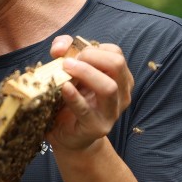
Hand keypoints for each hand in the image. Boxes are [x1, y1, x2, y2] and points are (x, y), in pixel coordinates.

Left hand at [46, 35, 133, 152]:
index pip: (115, 53)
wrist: (68, 134)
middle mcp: (121, 93)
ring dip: (86, 73)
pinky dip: (74, 97)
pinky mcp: (97, 127)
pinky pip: (87, 110)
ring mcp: (112, 112)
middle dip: (91, 56)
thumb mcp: (69, 72)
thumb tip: (59, 47)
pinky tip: (64, 88)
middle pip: (117, 65)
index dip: (92, 47)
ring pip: (109, 87)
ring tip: (65, 68)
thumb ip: (64, 52)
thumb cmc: (71, 98)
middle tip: (69, 60)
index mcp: (119, 77)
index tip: (72, 52)